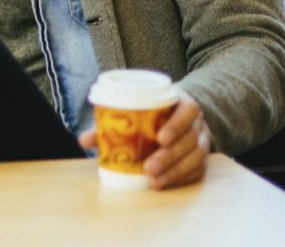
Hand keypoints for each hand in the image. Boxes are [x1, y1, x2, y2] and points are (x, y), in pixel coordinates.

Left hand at [78, 89, 211, 189]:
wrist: (175, 110)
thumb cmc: (150, 109)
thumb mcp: (135, 108)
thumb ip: (110, 121)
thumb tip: (83, 139)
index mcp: (182, 102)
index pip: (188, 110)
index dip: (176, 124)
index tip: (160, 138)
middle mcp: (196, 121)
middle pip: (190, 139)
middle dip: (170, 156)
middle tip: (149, 168)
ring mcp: (202, 139)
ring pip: (196, 157)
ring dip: (175, 171)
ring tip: (154, 181)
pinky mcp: (201, 156)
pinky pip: (198, 170)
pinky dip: (182, 178)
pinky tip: (164, 183)